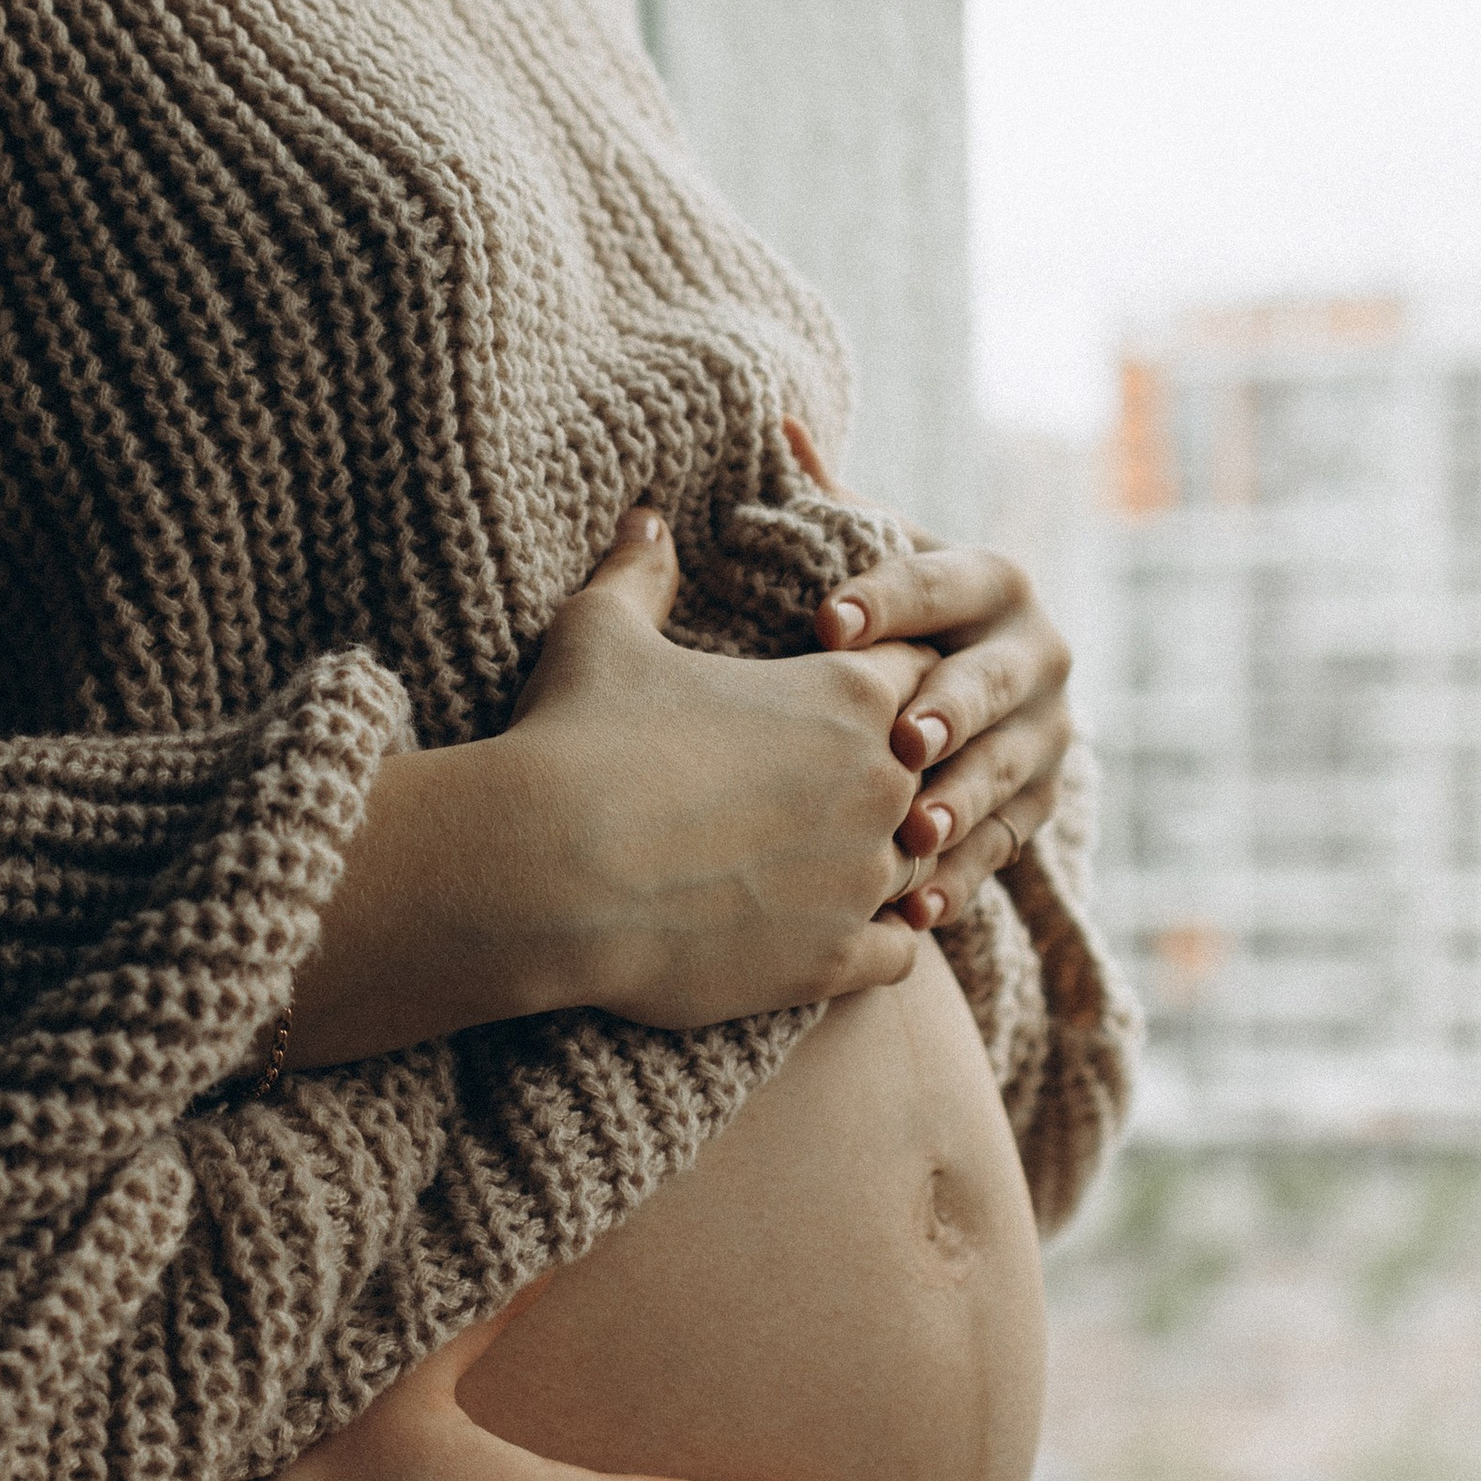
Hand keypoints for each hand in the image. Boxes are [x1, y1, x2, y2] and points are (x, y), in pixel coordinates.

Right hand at [480, 510, 936, 1031]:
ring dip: (890, 865)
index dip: (892, 683)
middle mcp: (879, 784)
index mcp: (846, 693)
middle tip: (854, 791)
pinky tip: (844, 940)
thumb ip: (640, 574)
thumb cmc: (575, 737)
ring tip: (848, 868)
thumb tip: (644, 520)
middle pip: (933, 774)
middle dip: (900, 779)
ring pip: (921, 867)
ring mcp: (862, 880)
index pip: (919, 673)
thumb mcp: (601, 634)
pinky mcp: (833, 960)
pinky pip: (898, 955)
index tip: (860, 698)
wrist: (547, 870)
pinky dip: (878, 947)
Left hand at [813, 541, 1074, 936]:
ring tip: (911, 836)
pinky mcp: (1036, 814)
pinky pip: (999, 854)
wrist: (968, 696)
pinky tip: (914, 912)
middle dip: (950, 711)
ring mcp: (1044, 741)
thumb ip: (832, 505)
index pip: (943, 580)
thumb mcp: (875, 558)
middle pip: (991, 683)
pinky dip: (957, 885)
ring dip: (959, 806)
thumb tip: (780, 425)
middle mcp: (1036, 658)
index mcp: (994, 583)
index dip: (888, 598)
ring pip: (1004, 775)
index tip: (825, 618)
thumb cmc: (894, 621)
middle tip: (901, 738)